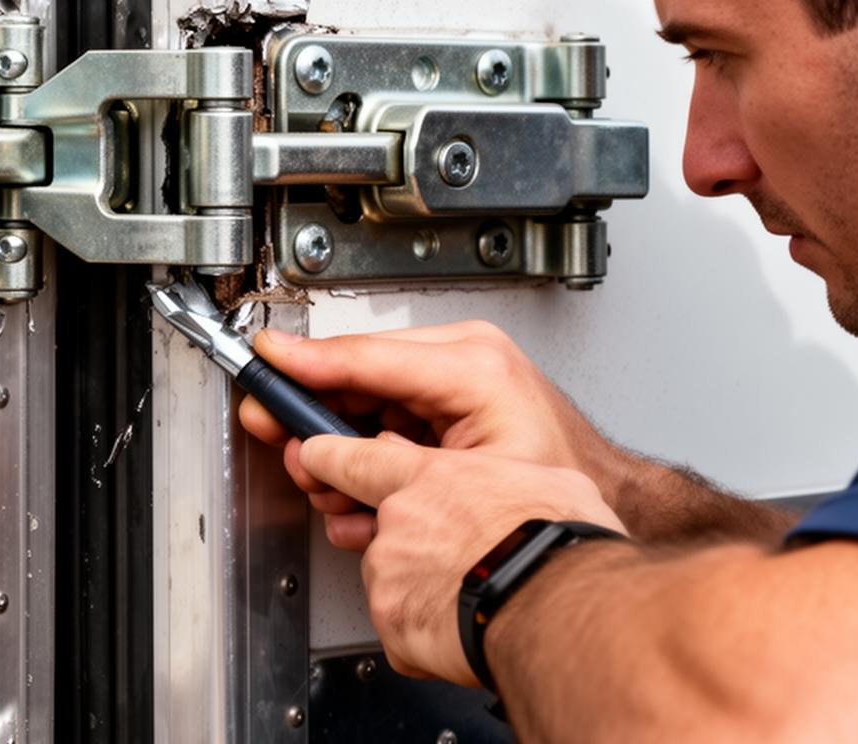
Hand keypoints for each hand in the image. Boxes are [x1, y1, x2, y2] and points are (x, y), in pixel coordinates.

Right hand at [240, 321, 630, 513]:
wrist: (593, 502)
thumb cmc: (550, 484)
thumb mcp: (457, 474)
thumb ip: (381, 459)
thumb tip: (321, 449)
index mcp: (469, 361)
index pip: (364, 355)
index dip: (305, 362)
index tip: (264, 358)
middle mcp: (459, 359)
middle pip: (354, 380)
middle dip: (317, 426)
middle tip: (293, 451)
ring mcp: (451, 380)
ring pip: (360, 407)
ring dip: (340, 458)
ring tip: (342, 498)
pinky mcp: (445, 404)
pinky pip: (381, 423)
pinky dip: (363, 463)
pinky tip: (366, 502)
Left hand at [298, 433, 624, 684]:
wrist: (558, 608)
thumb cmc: (558, 544)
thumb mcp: (538, 478)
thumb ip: (493, 475)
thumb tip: (495, 481)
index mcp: (430, 475)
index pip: (354, 457)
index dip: (326, 456)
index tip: (310, 454)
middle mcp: (399, 520)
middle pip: (376, 526)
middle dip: (404, 542)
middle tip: (454, 558)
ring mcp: (390, 573)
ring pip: (390, 579)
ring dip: (419, 589)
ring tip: (470, 596)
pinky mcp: (392, 624)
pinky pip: (400, 630)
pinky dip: (424, 636)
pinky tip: (461, 627)